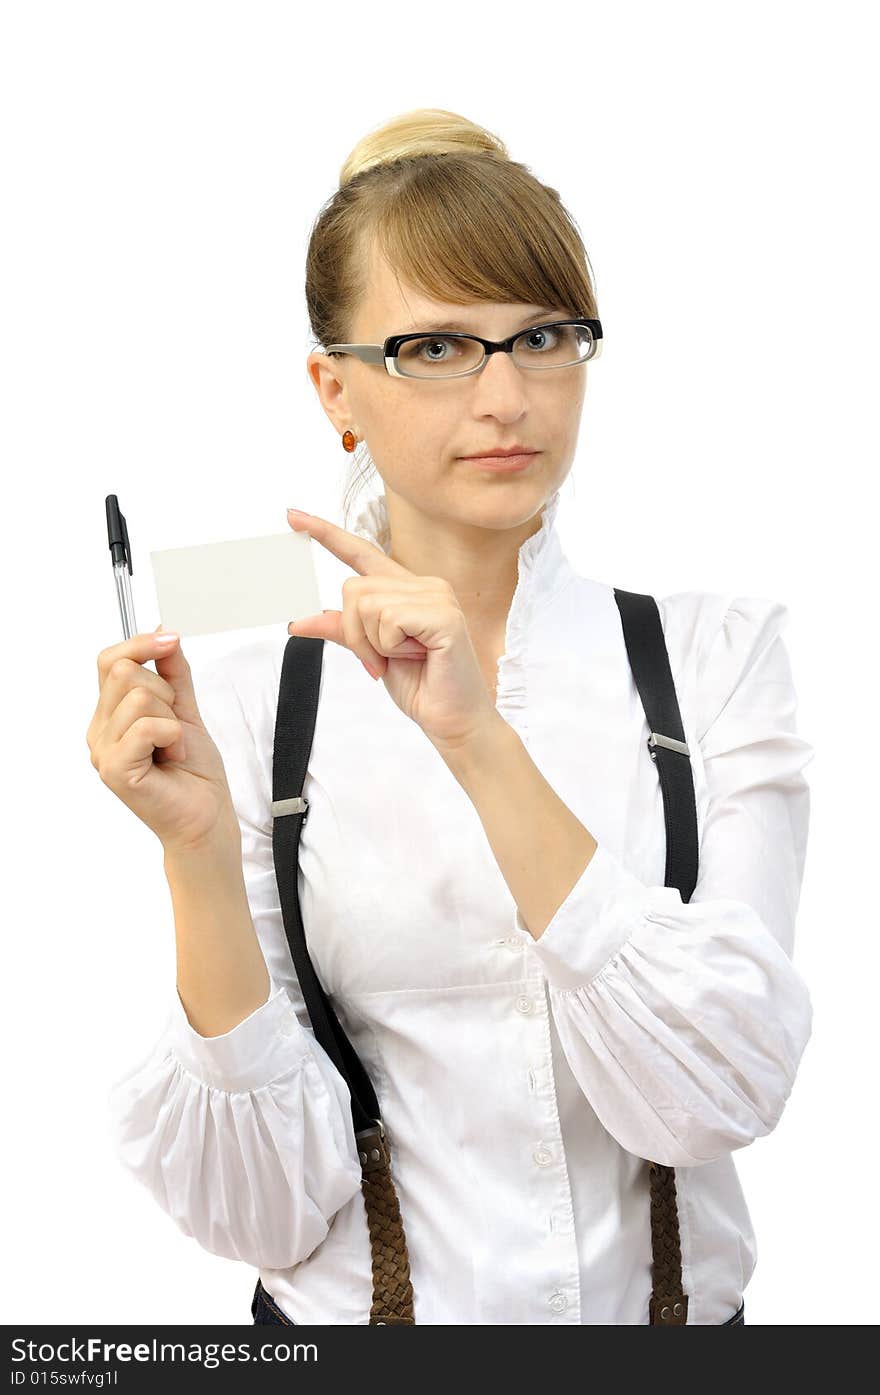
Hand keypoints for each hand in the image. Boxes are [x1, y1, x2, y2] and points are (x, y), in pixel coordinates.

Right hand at [87, 628, 239, 854]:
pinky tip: (173, 757)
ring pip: (139, 697)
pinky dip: (173, 736)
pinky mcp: (115, 770)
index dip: (140, 645)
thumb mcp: (186, 709)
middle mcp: (100, 730)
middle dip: (165, 692)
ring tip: (174, 747)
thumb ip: (173, 673)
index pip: (109, 660)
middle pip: (124, 672)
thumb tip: (163, 634)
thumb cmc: (194, 771)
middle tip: (176, 726)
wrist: (206, 815)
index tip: (172, 641)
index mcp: (110, 714)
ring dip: (172, 719)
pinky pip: (147, 726)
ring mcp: (103, 751)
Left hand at [286, 508, 497, 747]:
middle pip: (353, 589)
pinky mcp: (444, 614)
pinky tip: (419, 656)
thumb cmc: (420, 685)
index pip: (360, 552)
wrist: (451, 719)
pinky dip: (391, 647)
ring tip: (405, 658)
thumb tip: (297, 620)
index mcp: (406, 589)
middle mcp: (423, 584)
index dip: (325, 534)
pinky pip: (388, 620)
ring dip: (374, 644)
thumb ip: (342, 630)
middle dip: (354, 634)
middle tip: (380, 661)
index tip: (292, 516)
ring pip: (366, 605)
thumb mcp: (371, 653)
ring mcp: (436, 595)